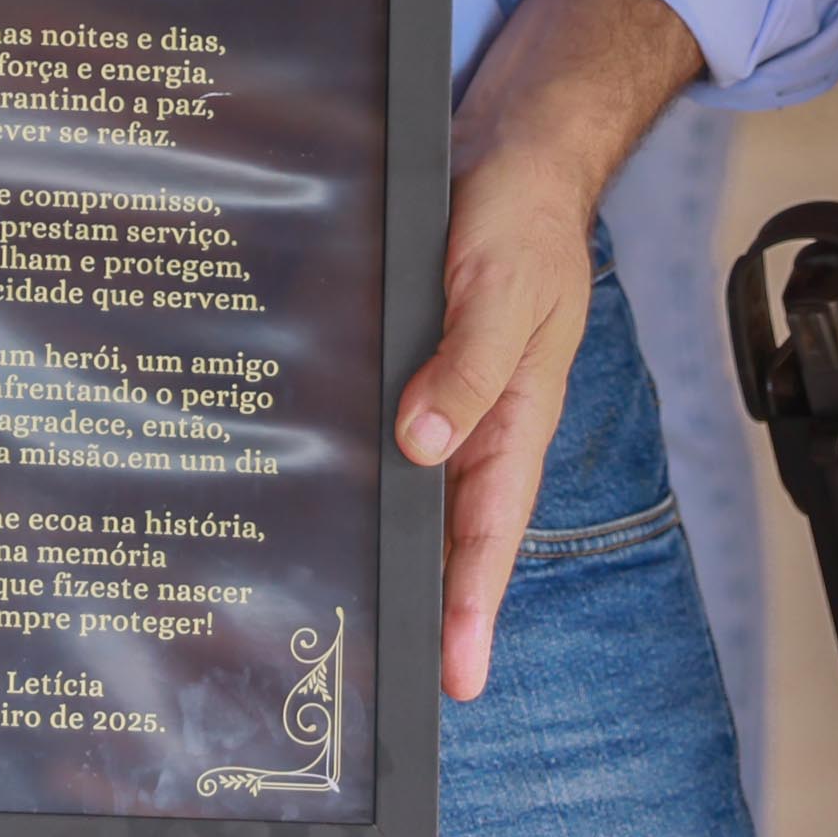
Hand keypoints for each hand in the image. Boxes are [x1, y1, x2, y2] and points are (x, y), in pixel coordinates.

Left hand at [392, 0, 700, 700]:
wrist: (511, 152)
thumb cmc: (521, 218)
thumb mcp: (502, 288)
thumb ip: (466, 367)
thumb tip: (423, 445)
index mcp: (514, 418)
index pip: (489, 532)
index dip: (472, 608)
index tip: (454, 678)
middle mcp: (476, 423)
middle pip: (448, 534)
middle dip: (424, 610)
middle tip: (383, 684)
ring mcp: (442, 401)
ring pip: (412, 496)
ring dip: (388, 553)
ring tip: (341, 626)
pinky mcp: (407, 370)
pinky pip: (385, 442)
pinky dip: (361, 480)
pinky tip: (316, 509)